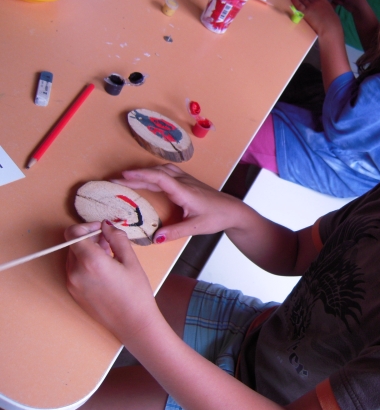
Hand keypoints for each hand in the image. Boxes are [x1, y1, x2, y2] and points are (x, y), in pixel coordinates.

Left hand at [65, 221, 159, 342]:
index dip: (86, 226)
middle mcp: (75, 272)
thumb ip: (116, 238)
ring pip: (73, 256)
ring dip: (87, 250)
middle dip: (89, 238)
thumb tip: (106, 225)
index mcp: (90, 261)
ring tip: (108, 254)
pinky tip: (104, 268)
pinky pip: (74, 270)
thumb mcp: (131, 261)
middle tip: (109, 240)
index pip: (73, 233)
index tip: (101, 228)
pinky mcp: (73, 292)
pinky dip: (85, 263)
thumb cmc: (136, 292)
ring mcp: (72, 283)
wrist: (132, 323)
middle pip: (73, 244)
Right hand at [112, 164, 243, 242]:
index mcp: (184, 191)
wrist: (233, 210)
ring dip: (144, 173)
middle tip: (114, 179)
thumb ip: (175, 232)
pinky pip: (167, 173)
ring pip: (162, 171)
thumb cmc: (217, 217)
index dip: (140, 176)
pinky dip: (153, 174)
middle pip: (156, 173)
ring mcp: (186, 180)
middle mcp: (184, 182)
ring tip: (126, 178)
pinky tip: (147, 179)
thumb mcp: (196, 227)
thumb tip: (154, 238)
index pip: (159, 178)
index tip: (122, 176)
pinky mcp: (187, 182)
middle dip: (135, 175)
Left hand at [290, 0, 341, 37]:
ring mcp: (310, 6)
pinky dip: (294, 1)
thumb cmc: (333, 23)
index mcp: (324, 1)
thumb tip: (324, 11)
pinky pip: (298, 5)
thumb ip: (326, 9)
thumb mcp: (332, 12)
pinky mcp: (305, 12)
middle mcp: (316, 2)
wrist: (329, 28)